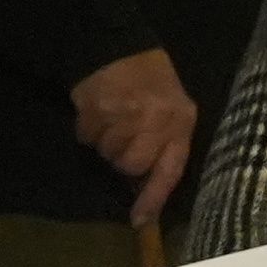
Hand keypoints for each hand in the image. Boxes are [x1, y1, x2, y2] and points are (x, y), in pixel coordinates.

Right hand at [69, 48, 201, 223]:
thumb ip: (167, 145)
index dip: (154, 198)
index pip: (170, 170)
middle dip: (122, 157)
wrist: (120, 46)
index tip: (139, 221)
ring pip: (106, 152)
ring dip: (104, 141)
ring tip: (113, 117)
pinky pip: (86, 136)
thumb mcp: (174, 110)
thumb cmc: (152, 83)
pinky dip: (87, 128)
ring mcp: (124, 112)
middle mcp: (155, 119)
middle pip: (130, 165)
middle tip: (124, 136)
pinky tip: (98, 110)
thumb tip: (145, 192)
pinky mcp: (96, 106)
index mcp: (180, 121)